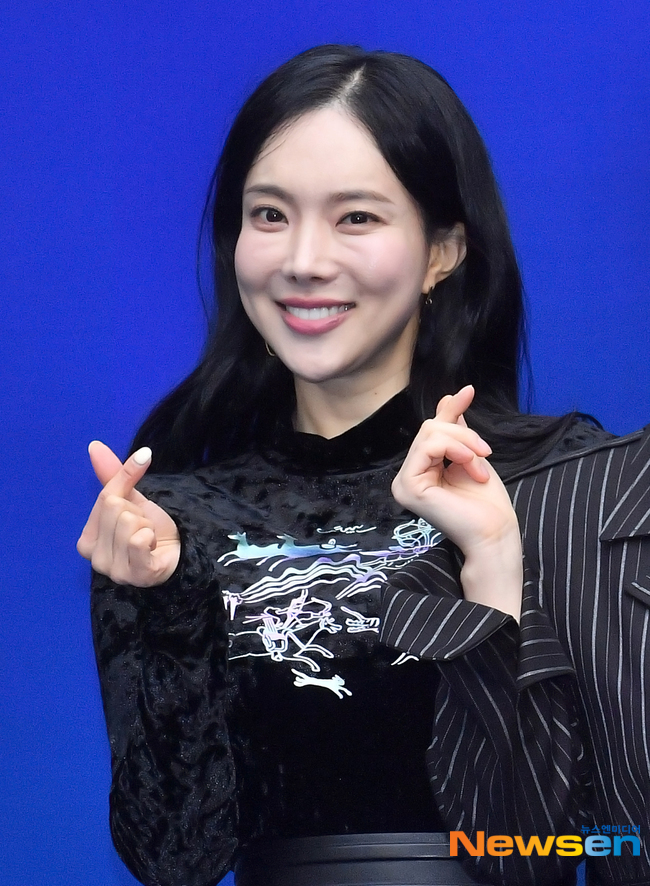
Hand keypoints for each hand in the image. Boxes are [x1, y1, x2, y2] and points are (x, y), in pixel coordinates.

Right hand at [77, 441, 180, 585]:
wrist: (181, 552)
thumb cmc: (152, 529)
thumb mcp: (132, 499)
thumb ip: (113, 474)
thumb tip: (95, 445)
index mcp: (86, 540)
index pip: (106, 498)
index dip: (127, 496)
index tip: (138, 508)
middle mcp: (94, 559)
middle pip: (116, 509)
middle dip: (138, 513)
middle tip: (145, 528)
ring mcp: (114, 570)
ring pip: (129, 523)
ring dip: (148, 526)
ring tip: (150, 539)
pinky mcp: (136, 576)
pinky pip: (139, 541)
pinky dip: (151, 537)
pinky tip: (153, 546)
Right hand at [392, 386, 522, 619]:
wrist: (495, 533)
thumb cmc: (486, 503)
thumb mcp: (471, 454)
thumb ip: (456, 428)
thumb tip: (453, 393)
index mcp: (419, 471)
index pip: (430, 431)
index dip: (450, 411)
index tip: (468, 392)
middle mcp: (406, 477)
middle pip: (429, 429)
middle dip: (463, 435)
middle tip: (485, 454)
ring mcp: (403, 483)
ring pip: (430, 434)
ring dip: (464, 444)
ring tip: (480, 466)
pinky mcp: (408, 486)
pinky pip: (429, 447)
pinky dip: (457, 450)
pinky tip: (473, 469)